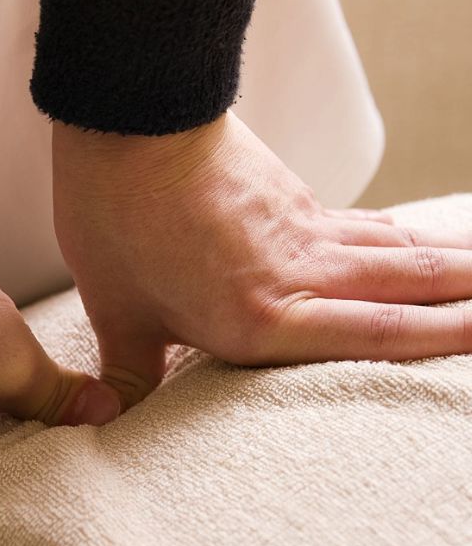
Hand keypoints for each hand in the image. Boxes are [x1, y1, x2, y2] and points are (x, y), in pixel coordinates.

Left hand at [53, 111, 471, 407]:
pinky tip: (414, 245)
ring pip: (399, 253)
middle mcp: (300, 276)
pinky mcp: (298, 199)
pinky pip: (368, 227)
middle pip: (409, 288)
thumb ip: (130, 374)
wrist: (131, 127)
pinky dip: (404, 240)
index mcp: (259, 319)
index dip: (441, 341)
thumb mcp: (115, 313)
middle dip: (468, 302)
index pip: (375, 336)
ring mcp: (306, 231)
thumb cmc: (116, 221)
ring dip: (452, 267)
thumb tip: (110, 417)